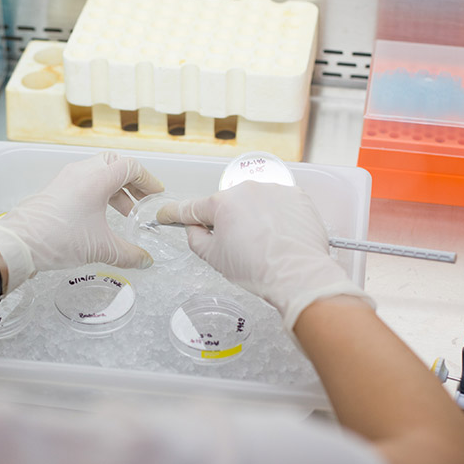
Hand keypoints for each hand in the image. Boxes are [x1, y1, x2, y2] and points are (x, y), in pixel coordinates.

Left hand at [0, 152, 163, 289]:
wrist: (20, 243)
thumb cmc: (59, 238)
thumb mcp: (101, 248)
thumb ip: (129, 255)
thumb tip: (145, 261)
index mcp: (97, 178)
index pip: (130, 167)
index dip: (148, 180)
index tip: (156, 193)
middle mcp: (81, 172)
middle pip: (114, 164)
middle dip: (131, 181)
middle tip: (141, 199)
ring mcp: (66, 179)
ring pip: (97, 173)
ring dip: (114, 189)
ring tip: (124, 212)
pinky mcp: (55, 189)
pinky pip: (83, 182)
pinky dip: (98, 193)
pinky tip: (100, 217)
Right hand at [156, 181, 371, 332]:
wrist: (298, 274)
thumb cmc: (257, 269)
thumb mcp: (214, 258)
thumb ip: (196, 239)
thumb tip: (195, 228)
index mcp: (221, 203)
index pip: (190, 208)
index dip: (173, 214)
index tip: (165, 215)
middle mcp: (246, 189)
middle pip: (227, 205)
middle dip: (227, 222)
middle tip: (237, 247)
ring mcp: (273, 189)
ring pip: (254, 203)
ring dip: (254, 218)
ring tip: (265, 244)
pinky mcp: (296, 196)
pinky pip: (279, 203)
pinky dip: (277, 217)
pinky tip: (280, 236)